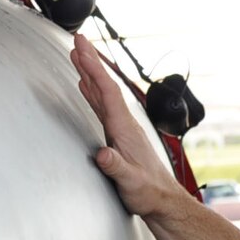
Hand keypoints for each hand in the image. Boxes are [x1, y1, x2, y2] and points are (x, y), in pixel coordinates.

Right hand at [70, 33, 182, 220]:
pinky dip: (91, 92)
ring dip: (89, 73)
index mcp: (124, 128)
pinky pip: (101, 106)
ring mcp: (121, 128)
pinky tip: (85, 86)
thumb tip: (102, 154)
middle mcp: (124, 123)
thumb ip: (115, 167)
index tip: (82, 47)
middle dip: (90, 61)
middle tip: (77, 40)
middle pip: (104, 85)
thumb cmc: (147, 192)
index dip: (94, 67)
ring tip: (77, 56)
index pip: (107, 91)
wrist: (162, 200)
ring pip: (102, 93)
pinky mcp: (118, 135)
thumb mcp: (130, 182)